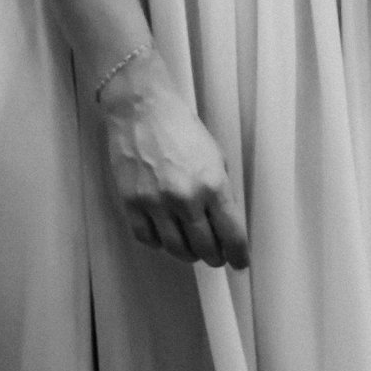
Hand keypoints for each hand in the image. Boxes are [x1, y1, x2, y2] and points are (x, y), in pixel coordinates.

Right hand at [97, 50, 249, 269]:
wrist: (140, 108)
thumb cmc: (182, 128)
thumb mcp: (215, 157)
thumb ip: (221, 193)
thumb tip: (224, 225)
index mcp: (213, 185)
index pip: (232, 236)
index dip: (239, 256)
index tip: (240, 263)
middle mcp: (185, 198)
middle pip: (206, 248)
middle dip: (215, 257)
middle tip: (216, 256)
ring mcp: (155, 202)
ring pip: (177, 249)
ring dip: (188, 254)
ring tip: (191, 248)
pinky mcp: (131, 201)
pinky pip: (147, 238)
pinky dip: (158, 243)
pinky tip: (164, 234)